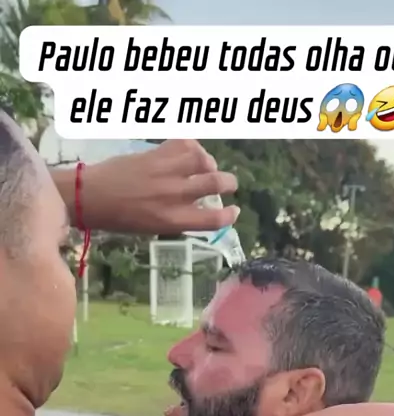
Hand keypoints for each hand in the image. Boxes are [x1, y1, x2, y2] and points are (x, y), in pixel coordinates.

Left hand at [81, 139, 239, 233]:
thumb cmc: (119, 218)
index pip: (212, 218)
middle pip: (215, 183)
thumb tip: (197, 207)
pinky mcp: (156, 154)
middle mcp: (173, 195)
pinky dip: (193, 147)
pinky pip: (184, 143)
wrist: (91, 196)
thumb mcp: (152, 227)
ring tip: (206, 166)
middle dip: (228, 183)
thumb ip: (177, 217)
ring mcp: (165, 171)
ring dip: (210, 163)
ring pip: (203, 159)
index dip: (229, 215)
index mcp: (172, 220)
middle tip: (228, 184)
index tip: (234, 211)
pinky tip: (190, 152)